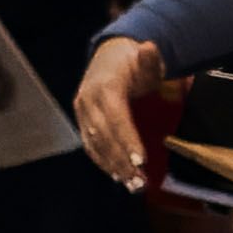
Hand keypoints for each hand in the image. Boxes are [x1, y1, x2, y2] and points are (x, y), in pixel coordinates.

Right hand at [73, 35, 164, 183]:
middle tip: (139, 181)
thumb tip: (151, 47)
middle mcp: (88, 99)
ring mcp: (82, 111)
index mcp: (105, 86)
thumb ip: (150, 59)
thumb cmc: (133, 62)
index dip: (126, 139)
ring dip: (112, 165)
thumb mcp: (145, 58)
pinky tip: (116, 175)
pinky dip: (101, 161)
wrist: (108, 57)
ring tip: (132, 184)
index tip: (140, 160)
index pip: (115, 116)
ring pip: (95, 142)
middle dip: (121, 159)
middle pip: (104, 134)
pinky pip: (89, 144)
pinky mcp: (81, 120)